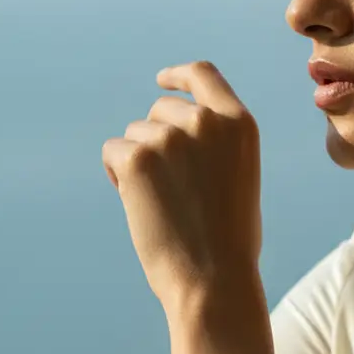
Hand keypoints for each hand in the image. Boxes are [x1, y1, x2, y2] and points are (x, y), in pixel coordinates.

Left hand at [101, 61, 262, 315]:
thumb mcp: (239, 176)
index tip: (162, 81)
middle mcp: (206, 122)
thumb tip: (176, 128)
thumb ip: (217, 144)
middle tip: (169, 186)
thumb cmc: (230, 240)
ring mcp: (171, 137)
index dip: (178, 76)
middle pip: (160, 109)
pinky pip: (113, 152)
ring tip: (163, 204)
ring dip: (138, 163)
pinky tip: (142, 206)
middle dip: (154, 138)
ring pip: (134, 134)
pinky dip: (118, 176)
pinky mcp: (138, 157)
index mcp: (240, 124)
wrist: (215, 278)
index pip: (203, 76)